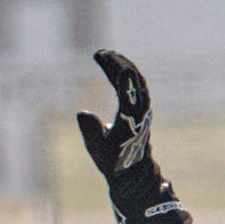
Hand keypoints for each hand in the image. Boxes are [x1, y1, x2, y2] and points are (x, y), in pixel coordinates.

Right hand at [77, 47, 153, 189]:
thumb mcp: (98, 150)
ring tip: (106, 54)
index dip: (124, 80)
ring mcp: (142, 108)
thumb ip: (91, 132)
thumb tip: (82, 112)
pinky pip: (134, 84)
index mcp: (130, 120)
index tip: (117, 65)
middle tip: (101, 52)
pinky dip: (125, 72)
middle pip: (133, 81)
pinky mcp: (140, 107)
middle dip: (118, 64)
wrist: (132, 170)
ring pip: (136, 80)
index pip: (129, 95)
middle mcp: (140, 111)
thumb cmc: (113, 161)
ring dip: (122, 64)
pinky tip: (115, 66)